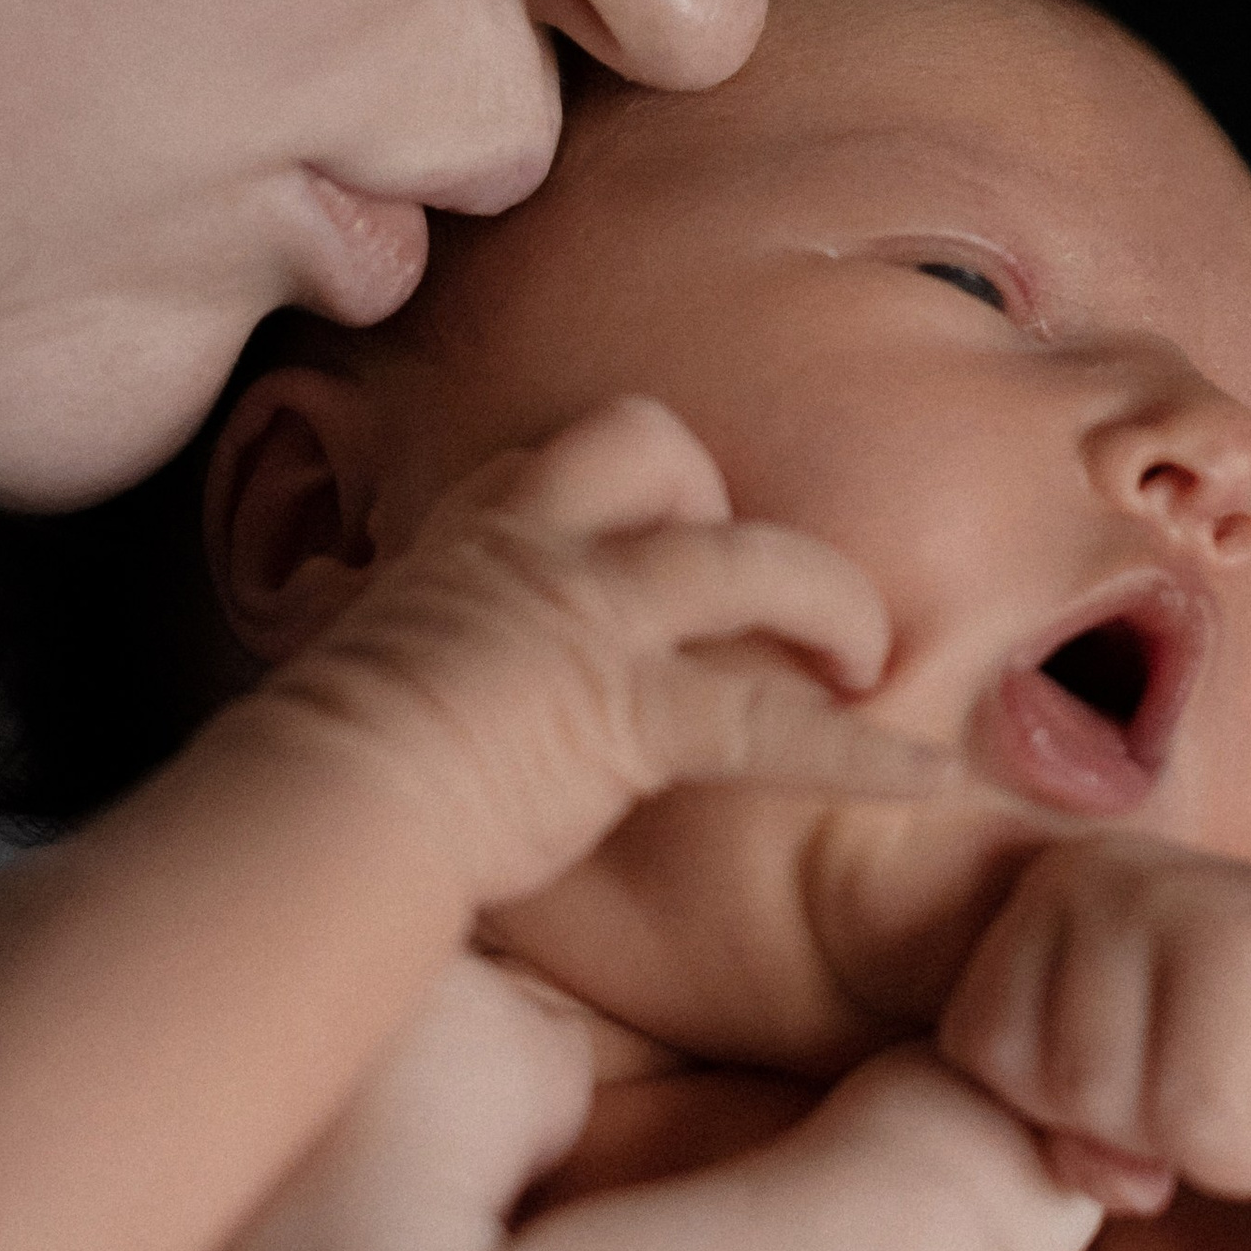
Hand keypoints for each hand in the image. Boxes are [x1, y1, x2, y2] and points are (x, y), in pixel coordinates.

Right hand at [249, 391, 951, 906]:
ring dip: (830, 602)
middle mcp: (534, 545)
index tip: (651, 547)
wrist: (322, 806)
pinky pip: (771, 723)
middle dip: (716, 501)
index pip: (564, 454)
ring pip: (749, 559)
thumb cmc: (330, 761)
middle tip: (752, 597)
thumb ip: (412, 635)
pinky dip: (861, 752)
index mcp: (468, 528)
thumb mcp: (365, 653)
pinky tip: (928, 779)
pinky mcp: (626, 714)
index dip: (627, 494)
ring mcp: (588, 618)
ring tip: (869, 660)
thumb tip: (391, 657)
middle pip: (649, 443)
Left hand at [939, 839, 1250, 1209]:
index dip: (1055, 1103)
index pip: (973, 1052)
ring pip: (1105, 1106)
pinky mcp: (1242, 951)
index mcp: (1035, 894)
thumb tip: (1080, 1167)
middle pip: (1033, 1081)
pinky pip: (1195, 1126)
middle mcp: (1087, 873)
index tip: (1144, 1071)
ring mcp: (1165, 898)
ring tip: (1246, 1077)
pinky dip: (1247, 1150)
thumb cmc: (1228, 1063)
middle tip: (1205, 1077)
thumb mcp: (1110, 1092)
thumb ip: (1047, 1122)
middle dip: (1120, 1123)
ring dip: (1187, 1139)